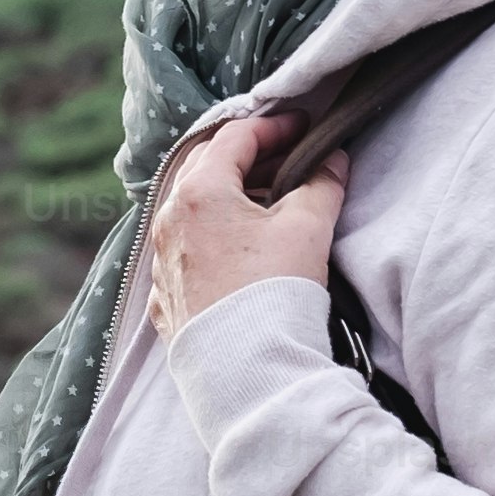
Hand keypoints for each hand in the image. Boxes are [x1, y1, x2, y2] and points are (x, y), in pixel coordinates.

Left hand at [145, 114, 343, 340]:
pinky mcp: (166, 295)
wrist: (248, 368)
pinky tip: (240, 247)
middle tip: (286, 157)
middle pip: (205, 167)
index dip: (273, 127)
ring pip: (191, 209)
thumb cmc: (275, 290)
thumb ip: (322, 185)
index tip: (302, 127)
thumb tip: (333, 162)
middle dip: (247, 156)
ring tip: (269, 201)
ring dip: (228, 196)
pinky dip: (212, 236)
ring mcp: (162, 260)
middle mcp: (168, 221)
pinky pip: (186, 250)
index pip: (234, 138)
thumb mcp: (308, 227)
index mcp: (198, 193)